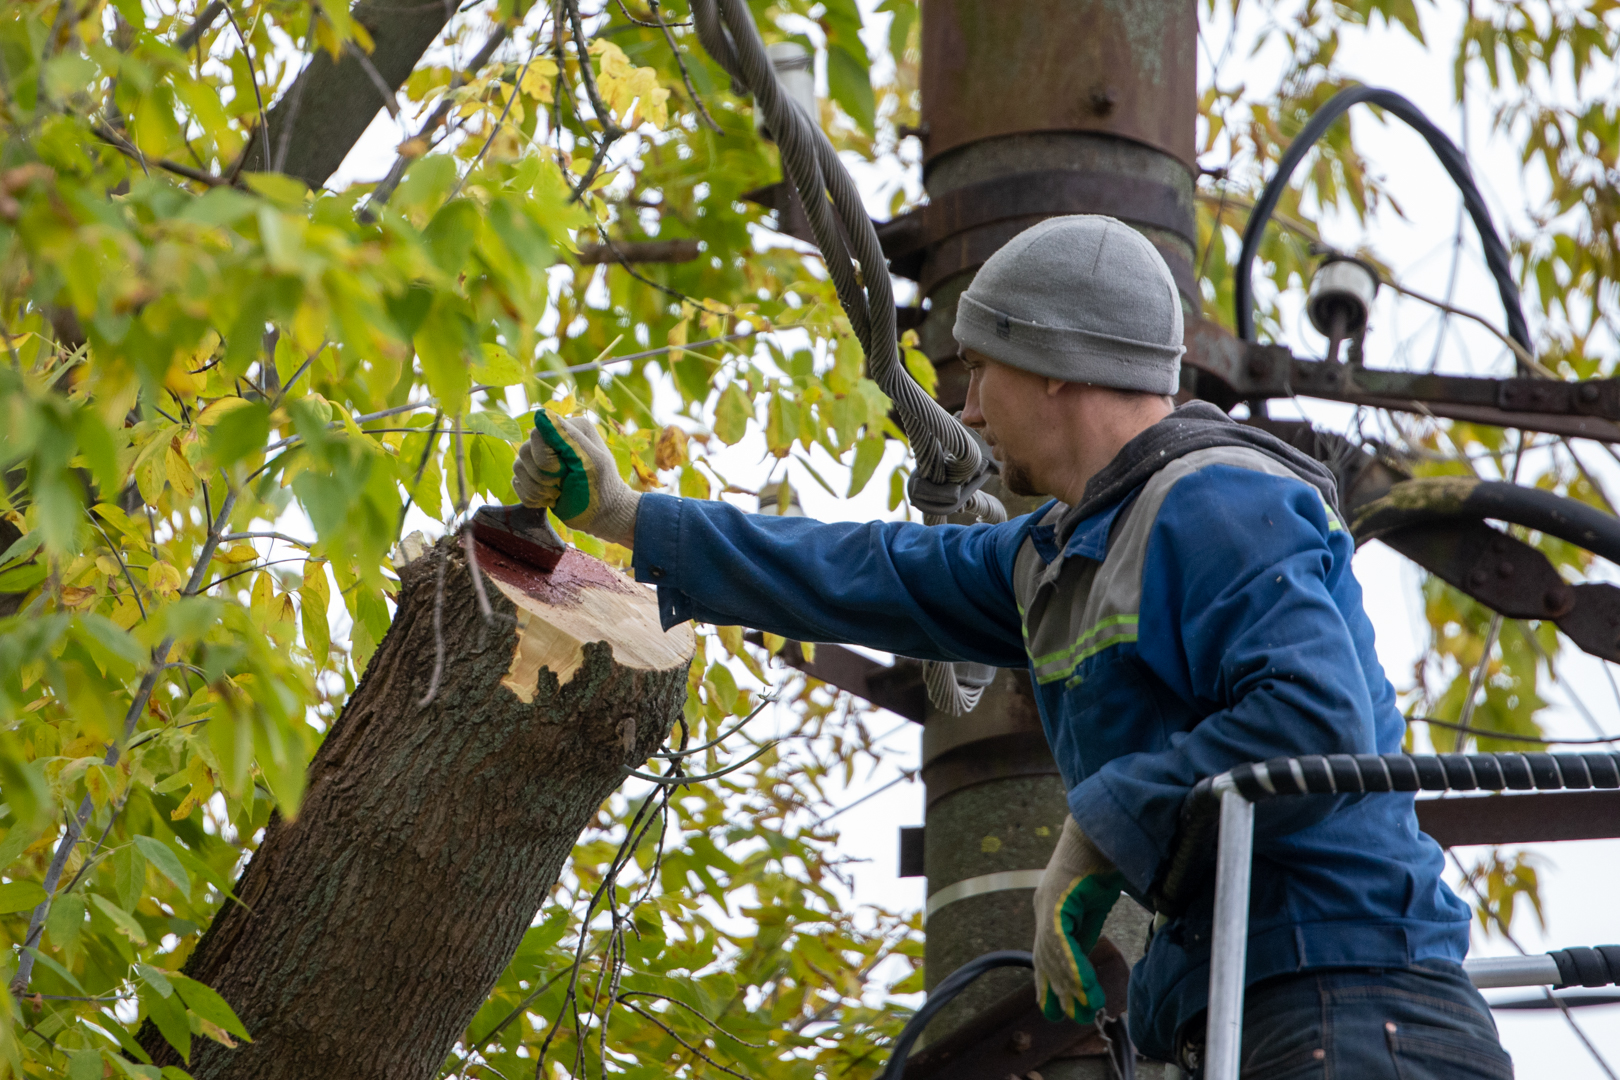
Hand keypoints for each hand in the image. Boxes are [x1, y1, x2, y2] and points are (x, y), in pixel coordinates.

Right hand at [512, 411, 640, 547]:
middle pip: (524, 451)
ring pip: (517, 467)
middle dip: (542, 476)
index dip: (545, 458)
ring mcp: (541, 457)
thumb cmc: (600, 489)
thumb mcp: (590, 462)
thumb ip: (568, 437)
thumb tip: (540, 413)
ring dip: (537, 489)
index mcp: (570, 428)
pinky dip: (531, 497)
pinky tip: (550, 500)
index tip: (566, 471)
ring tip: (558, 494)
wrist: (601, 516)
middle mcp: (553, 438)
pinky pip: (516, 482)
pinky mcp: (533, 475)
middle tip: (562, 485)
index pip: (537, 434)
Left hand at [1032, 816, 1124, 1023]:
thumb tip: (1088, 958)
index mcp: (1052, 907)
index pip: (1047, 952)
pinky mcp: (1057, 897)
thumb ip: (1086, 929)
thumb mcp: (1094, 904)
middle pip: (1046, 957)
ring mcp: (1048, 901)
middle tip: (1073, 1017)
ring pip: (1052, 951)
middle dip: (1058, 990)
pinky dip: (1070, 962)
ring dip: (1068, 982)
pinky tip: (1079, 983)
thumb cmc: (1102, 858)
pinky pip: (1059, 937)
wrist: (1104, 823)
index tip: (1054, 1006)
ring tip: (1084, 1006)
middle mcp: (1044, 906)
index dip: (1050, 981)